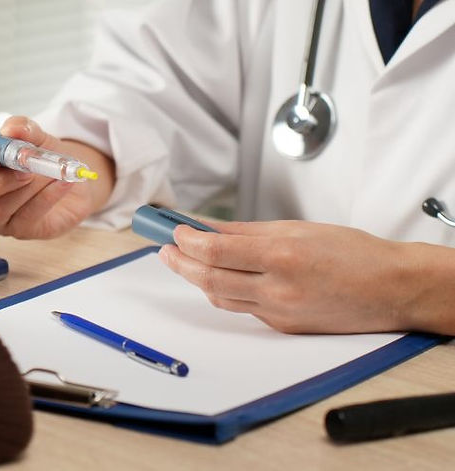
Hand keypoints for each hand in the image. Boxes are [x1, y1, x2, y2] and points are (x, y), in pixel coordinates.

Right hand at [0, 116, 111, 238]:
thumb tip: (11, 130)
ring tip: (47, 170)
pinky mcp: (18, 231)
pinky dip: (46, 197)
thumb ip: (22, 129)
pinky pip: (27, 216)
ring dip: (25, 187)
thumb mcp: (33, 137)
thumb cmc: (39, 159)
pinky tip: (60, 182)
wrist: (68, 179)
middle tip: (22, 168)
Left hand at [158, 220, 410, 333]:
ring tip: (182, 260)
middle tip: (164, 248)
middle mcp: (277, 288)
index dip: (185, 240)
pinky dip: (225, 292)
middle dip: (180, 262)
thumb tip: (205, 227)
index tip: (172, 230)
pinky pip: (243, 309)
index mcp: (281, 255)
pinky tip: (219, 277)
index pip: (214, 250)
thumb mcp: (295, 229)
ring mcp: (279, 313)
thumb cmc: (351, 253)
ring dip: (196, 279)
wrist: (391, 289)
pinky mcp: (283, 328)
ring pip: (221, 298)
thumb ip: (244, 231)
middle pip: (209, 278)